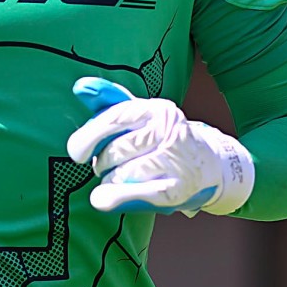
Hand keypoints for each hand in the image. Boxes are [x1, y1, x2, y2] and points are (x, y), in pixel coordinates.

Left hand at [66, 77, 254, 215]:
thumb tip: (80, 86)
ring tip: (119, 179)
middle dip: (102, 163)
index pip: (114, 118)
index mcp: (157, 109)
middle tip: (109, 166)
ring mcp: (177, 159)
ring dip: (110, 182)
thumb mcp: (140, 115)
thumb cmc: (162, 139)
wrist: (209, 165)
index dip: (88, 137)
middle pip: (115, 151)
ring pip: (122, 175)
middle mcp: (170, 131)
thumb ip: (109, 101)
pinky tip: (102, 200)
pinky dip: (116, 198)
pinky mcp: (179, 188)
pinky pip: (139, 194)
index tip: (77, 153)